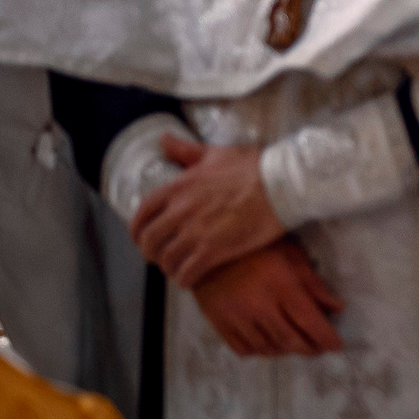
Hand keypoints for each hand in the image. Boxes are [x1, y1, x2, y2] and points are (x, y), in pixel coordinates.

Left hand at [131, 134, 287, 289]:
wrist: (282, 184)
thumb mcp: (215, 153)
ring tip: (177, 268)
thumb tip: (162, 139)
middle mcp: (181, 210)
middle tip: (161, 255)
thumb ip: (186, 150)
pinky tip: (189, 279)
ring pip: (166, 258)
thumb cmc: (253, 167)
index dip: (137, 228)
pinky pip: (187, 272)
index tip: (141, 235)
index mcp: (179, 187)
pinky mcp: (214, 250)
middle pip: (150, 240)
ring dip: (168, 266)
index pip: (142, 212)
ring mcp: (196, 232)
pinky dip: (183, 279)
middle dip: (150, 251)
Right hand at [191, 240, 344, 357]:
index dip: (325, 337)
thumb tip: (336, 308)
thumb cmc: (258, 244)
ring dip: (285, 351)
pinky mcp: (218, 322)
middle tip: (319, 349)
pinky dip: (260, 351)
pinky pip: (243, 348)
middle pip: (289, 339)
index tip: (337, 346)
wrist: (210, 245)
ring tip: (296, 345)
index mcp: (281, 285)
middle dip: (309, 348)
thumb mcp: (292, 255)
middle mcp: (259, 305)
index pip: (308, 320)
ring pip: (266, 347)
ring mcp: (236, 316)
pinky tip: (269, 344)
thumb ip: (314, 284)